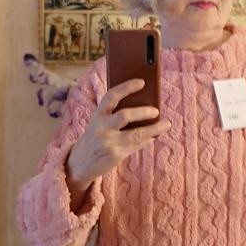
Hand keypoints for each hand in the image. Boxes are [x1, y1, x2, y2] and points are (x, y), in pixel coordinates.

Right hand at [66, 78, 170, 195]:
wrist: (79, 164)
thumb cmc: (94, 139)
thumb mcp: (98, 124)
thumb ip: (114, 115)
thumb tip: (142, 106)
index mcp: (97, 115)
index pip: (111, 96)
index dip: (126, 87)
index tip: (141, 82)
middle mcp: (101, 128)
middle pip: (125, 115)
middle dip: (143, 111)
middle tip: (156, 110)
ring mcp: (108, 143)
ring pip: (136, 134)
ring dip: (154, 129)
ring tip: (166, 124)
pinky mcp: (115, 155)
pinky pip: (136, 146)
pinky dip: (148, 140)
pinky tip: (154, 136)